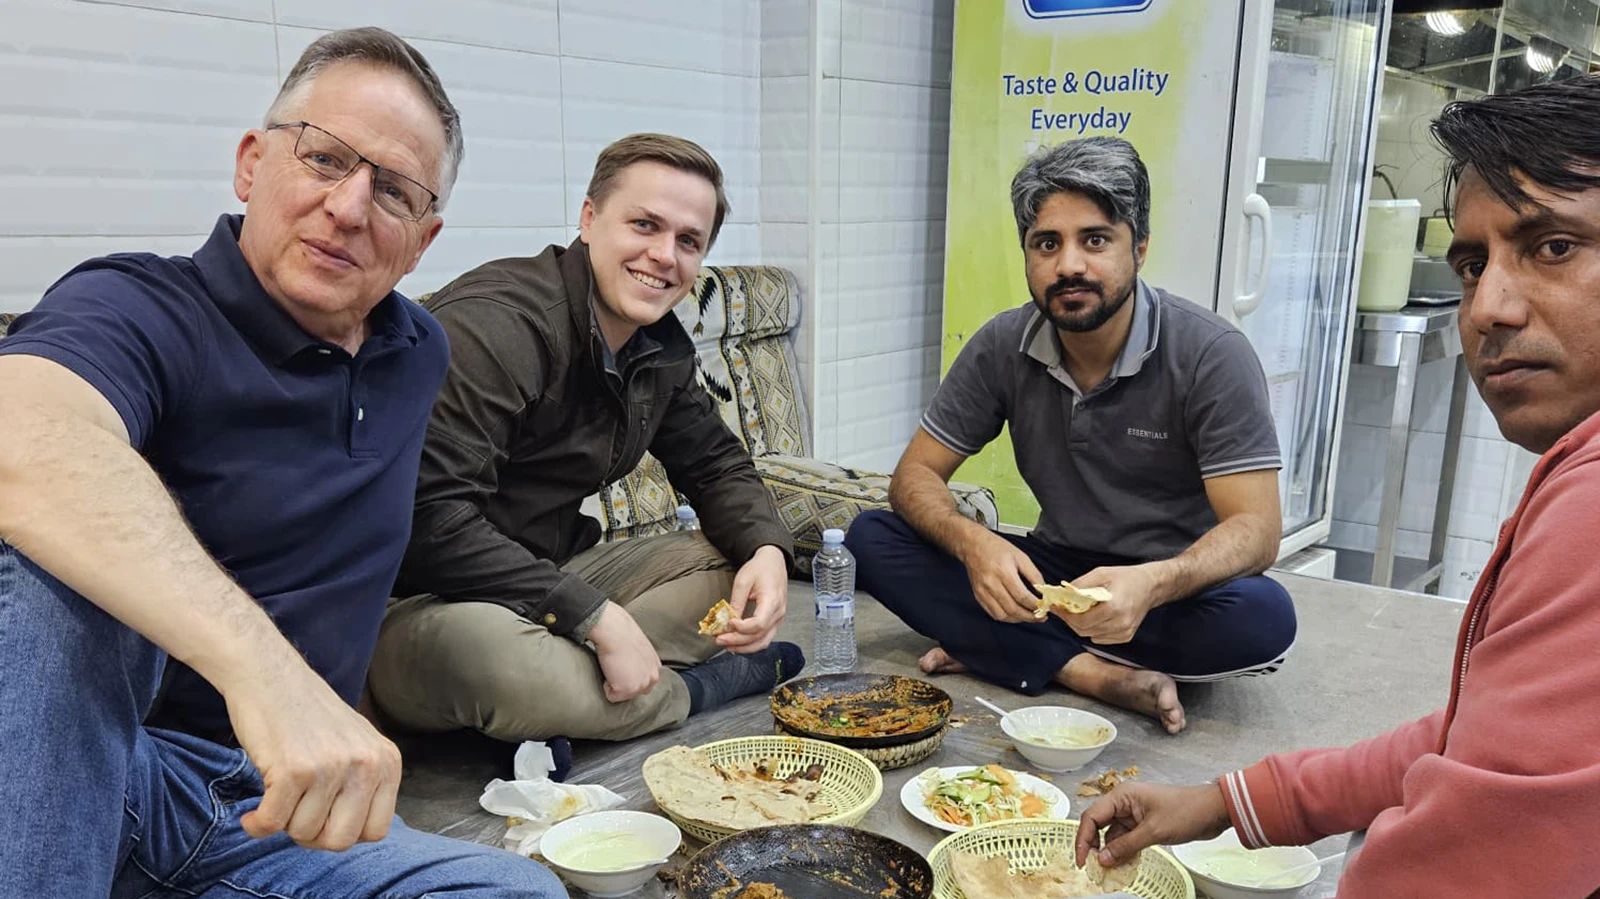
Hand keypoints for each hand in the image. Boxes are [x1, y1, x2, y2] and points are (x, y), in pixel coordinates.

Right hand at [226, 663, 401, 850]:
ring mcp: (330, 767)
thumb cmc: (308, 715)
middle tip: (295, 817)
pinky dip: (256, 826)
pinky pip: (272, 824)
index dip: (343, 833)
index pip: (375, 831)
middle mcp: (365, 764)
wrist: (270, 676)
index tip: (322, 820)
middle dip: (313, 838)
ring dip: (283, 824)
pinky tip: (251, 814)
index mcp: (387, 761)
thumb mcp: (357, 744)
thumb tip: (355, 835)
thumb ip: (365, 784)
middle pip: (341, 841)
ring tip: (277, 798)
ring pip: (304, 834)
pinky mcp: (293, 769)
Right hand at [588, 601, 662, 701]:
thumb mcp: (640, 649)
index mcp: (655, 668)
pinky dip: (605, 686)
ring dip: (614, 683)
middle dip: (622, 682)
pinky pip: (611, 696)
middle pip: (633, 692)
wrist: (614, 630)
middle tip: (618, 664)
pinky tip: (610, 669)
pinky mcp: (627, 690)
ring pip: (622, 695)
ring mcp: (641, 685)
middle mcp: (652, 678)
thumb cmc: (622, 634)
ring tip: (615, 665)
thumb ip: (641, 662)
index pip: (642, 683)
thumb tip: (632, 667)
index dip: (628, 676)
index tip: (624, 663)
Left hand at [720, 545, 787, 651]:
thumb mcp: (743, 580)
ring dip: (744, 647)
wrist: (773, 561)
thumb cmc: (760, 568)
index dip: (742, 628)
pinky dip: (751, 644)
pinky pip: (764, 638)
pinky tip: (737, 643)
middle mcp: (778, 613)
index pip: (758, 624)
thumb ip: (736, 602)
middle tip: (719, 640)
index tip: (728, 623)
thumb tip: (727, 621)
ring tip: (727, 646)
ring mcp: (778, 619)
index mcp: (772, 601)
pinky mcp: (774, 621)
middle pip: (759, 636)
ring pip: (763, 642)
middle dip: (738, 641)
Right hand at [958, 530, 1045, 623]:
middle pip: (1013, 609)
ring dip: (1018, 619)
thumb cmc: (996, 548)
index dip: (1035, 605)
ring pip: (1002, 616)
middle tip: (1040, 617)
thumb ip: (1034, 574)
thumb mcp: (1021, 556)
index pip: (1022, 596)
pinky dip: (1006, 617)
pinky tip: (1015, 614)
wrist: (973, 545)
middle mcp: (991, 584)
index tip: (1045, 607)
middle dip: (1030, 616)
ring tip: (1029, 616)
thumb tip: (1043, 591)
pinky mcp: (978, 596)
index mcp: (1003, 572)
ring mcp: (983, 592)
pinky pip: (993, 613)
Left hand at [1056, 564, 1162, 643]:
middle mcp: (1120, 624)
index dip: (1066, 616)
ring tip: (1079, 611)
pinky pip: (1100, 638)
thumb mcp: (1101, 573)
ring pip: (1090, 636)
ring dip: (1081, 625)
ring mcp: (1124, 633)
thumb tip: (1063, 594)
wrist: (1150, 586)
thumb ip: (1081, 584)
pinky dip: (1093, 629)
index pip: (1081, 621)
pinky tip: (1096, 617)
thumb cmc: (1126, 577)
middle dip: (1070, 620)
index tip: (1056, 607)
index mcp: (1114, 607)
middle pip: (1084, 630)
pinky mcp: (1126, 637)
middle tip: (1064, 609)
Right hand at [1074, 782, 1231, 867]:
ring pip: (1111, 834)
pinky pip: (1125, 839)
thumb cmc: (1186, 811)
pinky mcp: (1143, 824)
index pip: (1092, 816)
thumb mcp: (1153, 831)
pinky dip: (1123, 851)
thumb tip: (1103, 859)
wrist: (1212, 811)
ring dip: (1110, 852)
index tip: (1083, 860)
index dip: (1083, 839)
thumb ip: (1126, 846)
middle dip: (1094, 846)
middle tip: (1093, 867)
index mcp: (1122, 795)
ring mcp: (1134, 813)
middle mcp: (1124, 803)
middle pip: (1098, 825)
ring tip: (1110, 870)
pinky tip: (1123, 864)